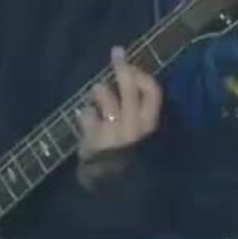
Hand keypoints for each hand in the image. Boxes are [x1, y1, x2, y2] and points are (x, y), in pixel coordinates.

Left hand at [76, 47, 161, 162]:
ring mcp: (112, 132)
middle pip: (129, 89)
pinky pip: (87, 116)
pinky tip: (86, 119)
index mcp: (149, 123)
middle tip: (116, 52)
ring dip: (99, 91)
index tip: (132, 66)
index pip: (152, 92)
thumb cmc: (127, 153)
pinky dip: (85, 115)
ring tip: (96, 92)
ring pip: (106, 98)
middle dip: (122, 69)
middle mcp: (134, 126)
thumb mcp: (138, 132)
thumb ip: (136, 109)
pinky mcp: (93, 139)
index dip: (142, 75)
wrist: (113, 185)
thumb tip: (128, 77)